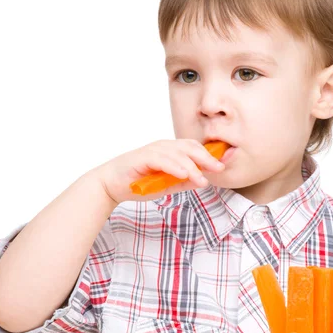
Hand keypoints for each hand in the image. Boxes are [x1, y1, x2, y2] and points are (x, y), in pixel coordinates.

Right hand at [91, 138, 225, 204]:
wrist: (110, 186)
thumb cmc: (137, 183)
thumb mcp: (166, 185)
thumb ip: (183, 182)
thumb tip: (203, 181)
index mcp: (169, 151)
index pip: (193, 148)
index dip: (209, 155)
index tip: (222, 165)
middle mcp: (162, 147)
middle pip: (189, 147)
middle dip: (206, 157)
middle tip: (219, 168)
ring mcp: (152, 151)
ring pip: (177, 154)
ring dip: (192, 166)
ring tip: (202, 178)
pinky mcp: (142, 158)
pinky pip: (162, 160)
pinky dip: (174, 166)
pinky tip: (184, 174)